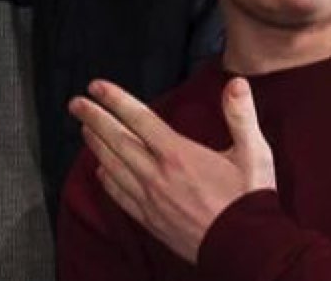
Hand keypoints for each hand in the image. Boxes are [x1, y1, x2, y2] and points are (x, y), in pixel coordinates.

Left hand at [70, 77, 275, 262]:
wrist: (244, 246)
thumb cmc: (249, 199)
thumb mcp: (254, 152)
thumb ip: (241, 115)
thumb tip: (236, 83)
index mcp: (179, 155)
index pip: (140, 119)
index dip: (116, 100)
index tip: (97, 87)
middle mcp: (158, 175)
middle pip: (117, 141)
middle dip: (94, 119)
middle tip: (76, 104)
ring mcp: (150, 199)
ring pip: (113, 167)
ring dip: (96, 146)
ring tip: (84, 130)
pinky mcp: (150, 219)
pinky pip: (120, 196)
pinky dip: (106, 180)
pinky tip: (100, 171)